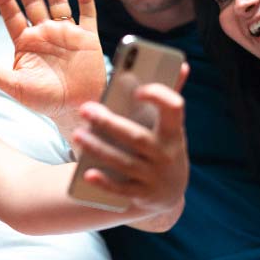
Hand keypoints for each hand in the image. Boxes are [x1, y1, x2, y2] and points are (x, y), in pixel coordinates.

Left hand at [0, 0, 105, 120]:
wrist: (76, 108)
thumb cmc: (43, 100)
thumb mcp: (16, 87)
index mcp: (25, 42)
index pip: (12, 16)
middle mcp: (44, 33)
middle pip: (33, 2)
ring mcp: (66, 33)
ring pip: (58, 2)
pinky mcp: (87, 38)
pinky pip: (87, 14)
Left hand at [70, 65, 189, 214]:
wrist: (169, 193)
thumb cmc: (163, 147)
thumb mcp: (170, 127)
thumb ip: (169, 97)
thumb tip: (183, 64)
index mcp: (174, 133)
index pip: (173, 110)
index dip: (158, 98)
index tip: (138, 91)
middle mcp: (167, 155)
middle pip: (136, 137)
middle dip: (109, 123)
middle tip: (85, 109)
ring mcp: (155, 177)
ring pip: (123, 162)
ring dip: (98, 149)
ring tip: (77, 135)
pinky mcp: (142, 195)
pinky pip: (121, 189)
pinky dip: (105, 182)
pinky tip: (87, 173)